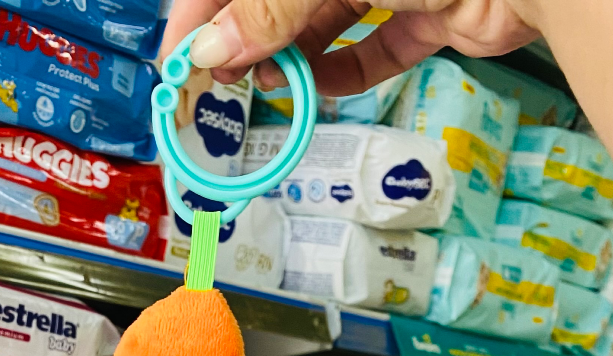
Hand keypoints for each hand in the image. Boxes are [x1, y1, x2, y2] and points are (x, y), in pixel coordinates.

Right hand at [160, 0, 542, 96]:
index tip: (180, 55)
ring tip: (267, 88)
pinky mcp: (432, 10)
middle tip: (216, 82)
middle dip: (245, 36)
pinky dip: (346, 72)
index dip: (204, 10)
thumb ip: (271, 5)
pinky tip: (320, 90)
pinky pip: (376, 47)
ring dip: (291, 58)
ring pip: (324, 19)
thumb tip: (214, 45)